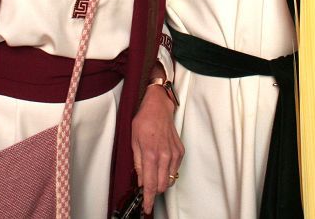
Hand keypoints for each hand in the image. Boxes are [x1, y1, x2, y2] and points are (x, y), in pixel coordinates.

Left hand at [131, 85, 183, 214]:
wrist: (159, 108)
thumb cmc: (144, 121)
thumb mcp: (134, 142)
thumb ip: (138, 164)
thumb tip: (141, 181)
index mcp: (150, 154)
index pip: (150, 184)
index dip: (148, 199)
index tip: (146, 207)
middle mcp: (164, 156)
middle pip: (162, 186)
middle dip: (155, 190)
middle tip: (147, 187)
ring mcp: (174, 154)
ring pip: (170, 179)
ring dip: (162, 182)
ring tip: (154, 173)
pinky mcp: (180, 151)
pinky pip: (175, 169)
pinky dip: (168, 172)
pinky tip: (161, 164)